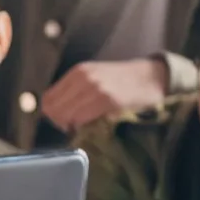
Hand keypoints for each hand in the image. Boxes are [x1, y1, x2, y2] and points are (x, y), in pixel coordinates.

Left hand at [39, 56, 170, 131]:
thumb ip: (74, 90)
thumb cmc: (123, 80)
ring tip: (82, 126)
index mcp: (77, 72)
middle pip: (54, 109)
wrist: (151, 77)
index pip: (48, 98)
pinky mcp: (107, 100)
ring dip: (71, 126)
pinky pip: (83, 119)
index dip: (52, 113)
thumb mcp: (94, 77)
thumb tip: (55, 110)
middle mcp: (83, 77)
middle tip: (72, 127)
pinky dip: (83, 126)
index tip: (62, 120)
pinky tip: (91, 126)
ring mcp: (94, 88)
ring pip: (66, 115)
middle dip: (59, 122)